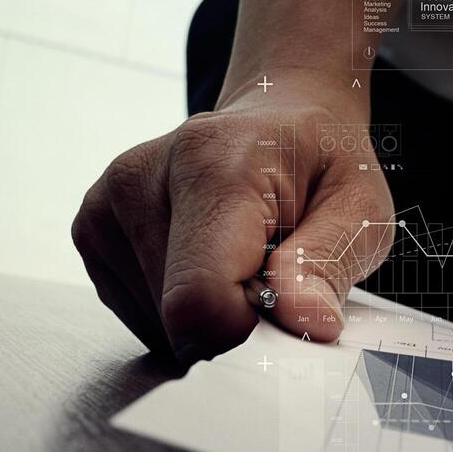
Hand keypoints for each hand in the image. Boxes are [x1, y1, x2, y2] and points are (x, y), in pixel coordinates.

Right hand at [71, 72, 394, 363]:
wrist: (279, 121)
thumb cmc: (320, 163)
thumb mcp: (359, 207)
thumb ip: (330, 264)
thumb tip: (306, 320)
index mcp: (212, 166)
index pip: (198, 297)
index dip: (244, 330)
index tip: (279, 306)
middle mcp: (141, 178)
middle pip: (177, 318)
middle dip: (233, 321)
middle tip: (270, 273)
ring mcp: (107, 205)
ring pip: (157, 324)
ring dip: (208, 315)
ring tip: (242, 260)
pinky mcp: (93, 230)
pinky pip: (141, 316)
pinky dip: (182, 309)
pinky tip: (210, 264)